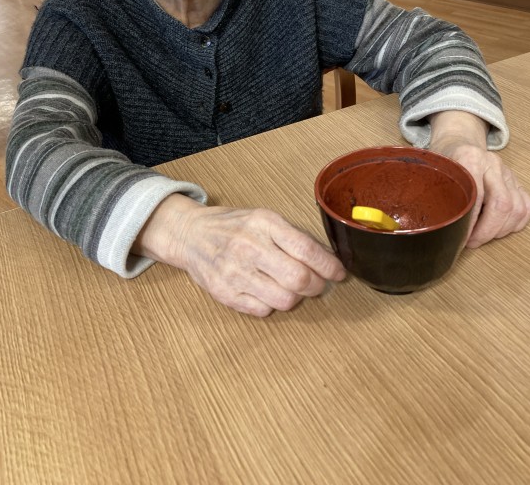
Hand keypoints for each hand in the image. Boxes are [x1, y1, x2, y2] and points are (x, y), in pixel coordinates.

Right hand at [133, 194, 345, 316]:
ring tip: (291, 288)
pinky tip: (267, 291)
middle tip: (317, 284)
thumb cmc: (233, 226)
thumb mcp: (263, 218)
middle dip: (316, 286)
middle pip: (298, 278)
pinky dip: (272, 305)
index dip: (328, 265)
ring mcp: (235, 272)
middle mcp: (249, 247)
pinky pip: (263, 311)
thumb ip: (292, 236)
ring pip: (284, 300)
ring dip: (295, 297)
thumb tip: (327, 258)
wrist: (191, 235)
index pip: (306, 248)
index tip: (338, 273)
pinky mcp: (225, 294)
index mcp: (263, 223)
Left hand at [429, 112, 529, 247]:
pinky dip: (515, 224)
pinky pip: (527, 208)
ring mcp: (508, 172)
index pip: (477, 196)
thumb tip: (436, 228)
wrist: (459, 142)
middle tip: (471, 242)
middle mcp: (492, 163)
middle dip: (487, 231)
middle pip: (502, 204)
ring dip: (501, 230)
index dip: (470, 223)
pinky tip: (498, 228)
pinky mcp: (517, 181)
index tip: (460, 239)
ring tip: (482, 236)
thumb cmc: (444, 163)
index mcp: (469, 157)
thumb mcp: (433, 172)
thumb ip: (434, 192)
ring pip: (517, 209)